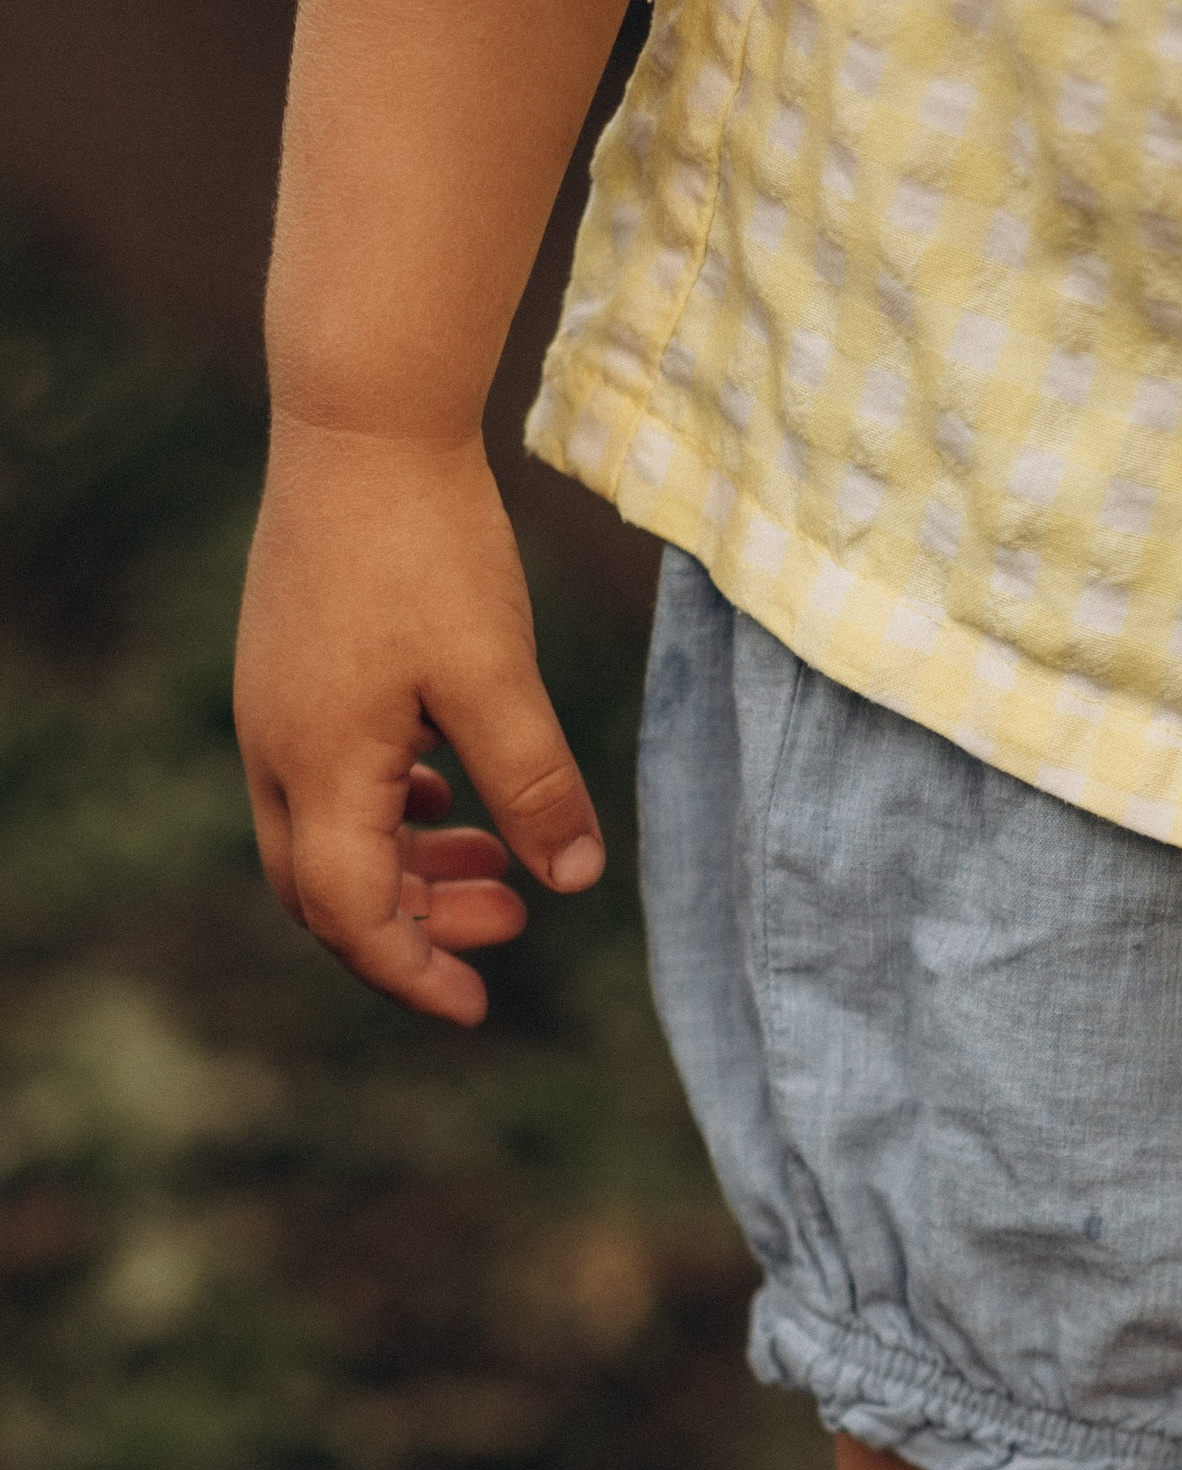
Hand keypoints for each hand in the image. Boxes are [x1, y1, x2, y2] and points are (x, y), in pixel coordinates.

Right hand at [235, 419, 604, 1025]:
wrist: (362, 419)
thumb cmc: (428, 546)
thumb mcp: (498, 677)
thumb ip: (535, 786)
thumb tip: (574, 882)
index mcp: (321, 767)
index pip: (353, 917)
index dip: (415, 972)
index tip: (479, 1007)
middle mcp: (277, 751)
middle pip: (328, 894)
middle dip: (414, 928)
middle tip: (510, 921)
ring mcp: (276, 710)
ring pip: (330, 838)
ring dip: (409, 868)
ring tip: (499, 868)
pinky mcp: (293, 672)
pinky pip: (331, 780)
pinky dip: (390, 812)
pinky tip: (451, 794)